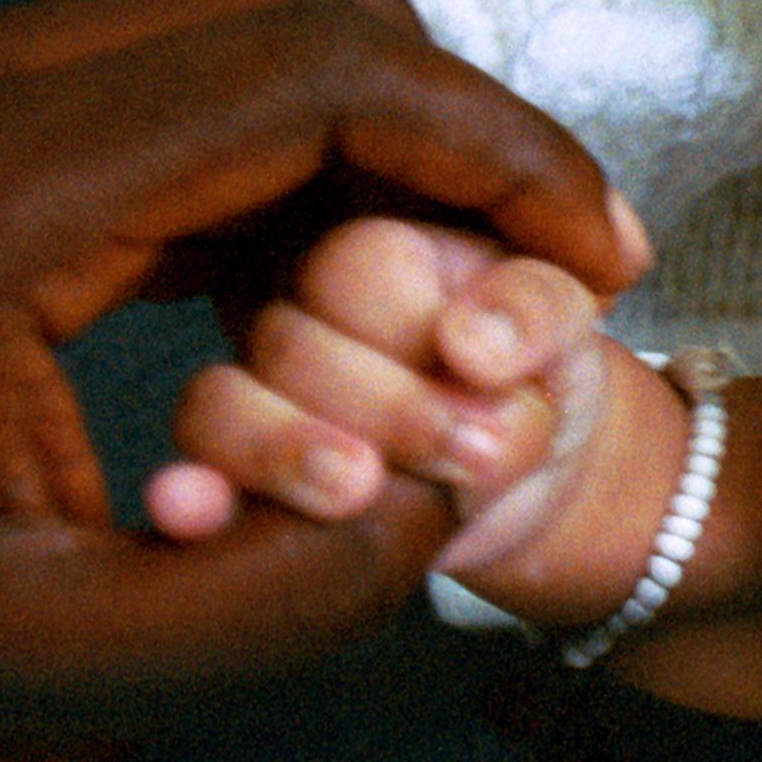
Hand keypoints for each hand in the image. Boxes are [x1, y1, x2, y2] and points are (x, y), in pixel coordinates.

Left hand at [0, 0, 648, 761]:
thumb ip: (293, 590)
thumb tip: (459, 484)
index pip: (326, 68)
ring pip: (231, 32)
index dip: (505, 153)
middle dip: (457, 134)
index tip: (597, 263)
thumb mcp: (46, 692)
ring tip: (438, 318)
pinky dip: (267, 171)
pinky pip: (147, 94)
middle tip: (538, 288)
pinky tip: (304, 311)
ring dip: (367, 151)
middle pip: (298, 4)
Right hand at [160, 217, 680, 629]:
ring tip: (362, 488)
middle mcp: (294, 311)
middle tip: (480, 454)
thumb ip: (537, 311)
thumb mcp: (567, 328)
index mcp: (372, 249)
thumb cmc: (540, 372)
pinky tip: (196, 512)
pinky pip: (194, 481)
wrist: (534, 469)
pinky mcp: (240, 476)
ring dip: (288, 454)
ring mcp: (256, 393)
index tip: (503, 387)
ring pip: (220, 409)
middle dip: (390, 413)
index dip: (423, 336)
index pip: (358, 272)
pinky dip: (194, 500)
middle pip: (290, 349)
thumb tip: (471, 342)